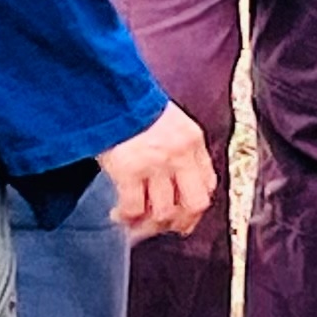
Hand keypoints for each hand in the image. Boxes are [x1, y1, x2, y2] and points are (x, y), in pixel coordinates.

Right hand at [98, 101, 214, 241]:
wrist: (107, 90)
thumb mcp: (167, 122)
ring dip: (148, 223)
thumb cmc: (131, 106)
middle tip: (162, 225)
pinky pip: (134, 209)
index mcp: (191, 140)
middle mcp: (179, 154)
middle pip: (195, 204)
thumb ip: (177, 149)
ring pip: (164, 212)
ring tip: (134, 220)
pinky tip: (118, 213)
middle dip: (180, 222)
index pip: (208, 185)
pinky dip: (126, 217)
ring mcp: (155, 163)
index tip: (182, 216)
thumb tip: (174, 184)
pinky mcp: (128, 170)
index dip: (195, 206)